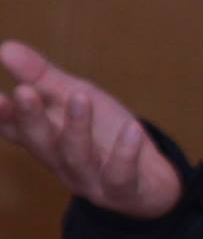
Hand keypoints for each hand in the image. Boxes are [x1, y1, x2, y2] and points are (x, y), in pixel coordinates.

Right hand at [0, 40, 180, 218]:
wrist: (151, 180)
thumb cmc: (106, 134)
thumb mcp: (75, 97)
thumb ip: (42, 77)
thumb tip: (5, 47)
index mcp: (46, 140)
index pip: (16, 129)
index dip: (3, 116)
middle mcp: (61, 163)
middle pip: (41, 143)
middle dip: (31, 118)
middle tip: (24, 91)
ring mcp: (91, 180)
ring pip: (77, 158)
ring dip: (76, 128)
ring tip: (81, 96)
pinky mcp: (123, 192)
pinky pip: (120, 176)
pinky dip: (125, 153)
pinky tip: (132, 128)